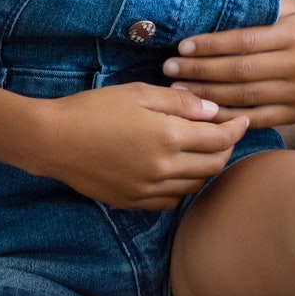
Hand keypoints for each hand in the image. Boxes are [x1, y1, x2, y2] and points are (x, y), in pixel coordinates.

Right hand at [34, 83, 244, 209]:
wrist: (52, 141)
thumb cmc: (94, 109)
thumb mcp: (140, 93)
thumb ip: (180, 103)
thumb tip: (213, 111)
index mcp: (168, 137)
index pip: (219, 139)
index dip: (236, 129)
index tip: (241, 119)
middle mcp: (163, 168)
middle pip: (212, 166)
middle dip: (226, 149)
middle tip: (225, 133)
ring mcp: (147, 190)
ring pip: (194, 186)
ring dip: (205, 169)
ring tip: (202, 150)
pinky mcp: (132, 202)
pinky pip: (170, 201)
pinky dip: (182, 187)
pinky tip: (176, 170)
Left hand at [164, 0, 294, 128]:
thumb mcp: (292, 9)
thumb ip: (260, 10)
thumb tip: (214, 9)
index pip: (243, 41)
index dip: (210, 45)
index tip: (182, 46)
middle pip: (239, 71)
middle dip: (199, 70)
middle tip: (169, 68)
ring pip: (243, 97)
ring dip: (206, 94)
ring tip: (179, 88)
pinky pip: (255, 118)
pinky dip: (227, 116)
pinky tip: (204, 110)